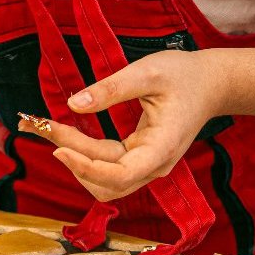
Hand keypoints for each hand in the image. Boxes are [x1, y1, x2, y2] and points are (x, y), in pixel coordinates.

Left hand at [21, 49, 224, 201]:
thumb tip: (73, 104)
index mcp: (161, 148)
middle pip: (106, 181)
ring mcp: (147, 166)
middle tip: (42, 126)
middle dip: (72, 158)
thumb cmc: (183, 75)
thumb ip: (111, 89)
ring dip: (75, 160)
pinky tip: (65, 135)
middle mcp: (154, 166)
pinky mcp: (138, 160)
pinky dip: (84, 156)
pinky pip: (106, 168)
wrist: (211, 84)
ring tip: (50, 129)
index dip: (86, 168)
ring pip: (103, 181)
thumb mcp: (147, 72)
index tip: (58, 148)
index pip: (120, 175)